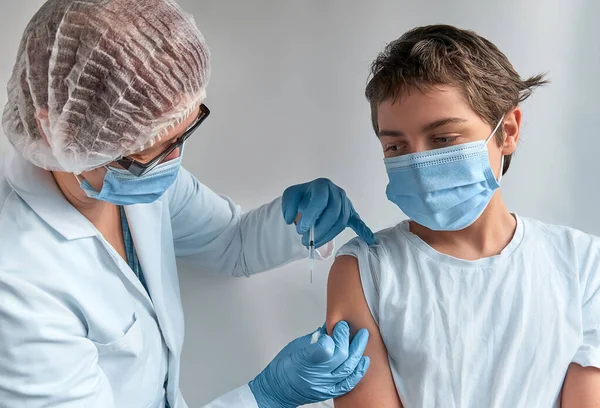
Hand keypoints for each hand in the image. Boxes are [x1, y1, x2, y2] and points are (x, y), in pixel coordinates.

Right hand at [248, 321, 369, 407]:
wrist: (277, 390)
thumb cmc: (283, 367)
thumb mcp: (295, 346)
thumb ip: (314, 337)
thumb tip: (329, 326)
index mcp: (304, 360)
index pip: (326, 346)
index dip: (334, 334)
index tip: (335, 324)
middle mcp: (315, 375)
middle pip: (339, 356)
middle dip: (347, 338)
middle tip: (347, 326)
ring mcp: (324, 385)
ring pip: (347, 368)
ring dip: (358, 350)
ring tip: (362, 337)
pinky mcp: (329, 392)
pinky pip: (348, 383)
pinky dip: (358, 371)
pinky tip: (364, 360)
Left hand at [282, 178, 374, 247]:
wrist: (311, 198)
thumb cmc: (302, 197)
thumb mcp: (290, 196)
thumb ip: (288, 205)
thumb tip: (290, 219)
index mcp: (322, 186)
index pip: (319, 200)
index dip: (310, 216)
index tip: (300, 229)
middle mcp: (337, 192)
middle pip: (332, 213)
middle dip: (318, 230)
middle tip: (306, 240)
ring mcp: (345, 203)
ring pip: (341, 222)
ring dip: (327, 235)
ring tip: (314, 243)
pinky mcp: (350, 213)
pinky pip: (357, 221)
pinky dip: (363, 230)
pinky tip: (368, 239)